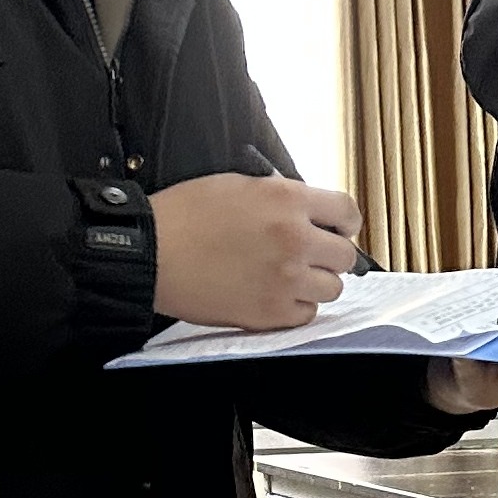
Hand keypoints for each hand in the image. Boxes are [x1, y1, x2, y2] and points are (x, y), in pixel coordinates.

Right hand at [149, 174, 360, 330]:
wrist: (149, 252)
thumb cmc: (184, 215)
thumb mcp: (239, 183)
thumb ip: (281, 196)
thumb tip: (305, 210)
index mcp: (287, 200)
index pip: (347, 211)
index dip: (345, 223)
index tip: (339, 229)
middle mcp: (294, 239)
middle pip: (345, 255)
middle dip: (330, 255)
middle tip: (310, 256)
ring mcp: (285, 278)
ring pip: (332, 288)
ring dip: (315, 282)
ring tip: (290, 277)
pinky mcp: (269, 312)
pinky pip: (306, 314)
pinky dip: (296, 307)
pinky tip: (276, 296)